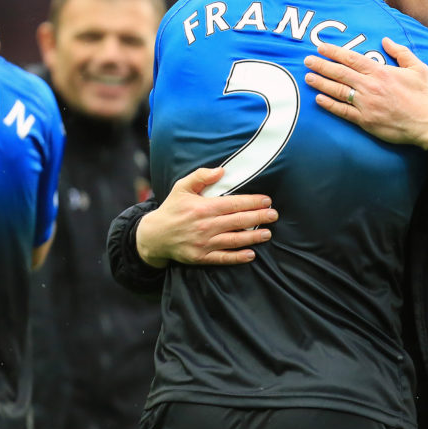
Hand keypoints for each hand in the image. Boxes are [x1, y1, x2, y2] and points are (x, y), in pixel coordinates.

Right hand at [136, 167, 277, 267]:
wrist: (154, 235)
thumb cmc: (172, 209)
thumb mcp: (182, 187)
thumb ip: (200, 176)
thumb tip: (221, 171)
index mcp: (203, 207)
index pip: (234, 203)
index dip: (252, 202)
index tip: (266, 201)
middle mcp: (205, 225)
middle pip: (238, 221)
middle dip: (259, 217)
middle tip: (274, 215)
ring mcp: (203, 243)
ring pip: (234, 240)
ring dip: (253, 237)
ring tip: (268, 233)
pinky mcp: (201, 257)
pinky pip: (222, 258)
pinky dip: (237, 257)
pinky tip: (251, 254)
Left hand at [304, 37, 427, 149]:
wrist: (426, 124)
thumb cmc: (423, 96)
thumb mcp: (418, 68)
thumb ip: (401, 52)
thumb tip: (386, 40)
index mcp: (380, 72)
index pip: (351, 59)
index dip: (334, 52)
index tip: (321, 47)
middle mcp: (370, 86)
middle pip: (340, 73)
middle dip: (321, 65)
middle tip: (307, 60)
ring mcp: (366, 104)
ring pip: (338, 91)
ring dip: (321, 83)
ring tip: (308, 77)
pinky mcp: (365, 120)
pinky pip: (343, 111)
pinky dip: (329, 105)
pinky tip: (319, 99)